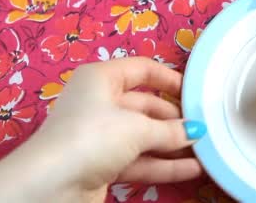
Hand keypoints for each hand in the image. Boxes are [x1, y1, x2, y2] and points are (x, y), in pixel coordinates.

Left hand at [0, 57, 205, 202]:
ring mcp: (100, 135)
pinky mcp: (102, 163)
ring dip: (172, 144)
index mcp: (101, 79)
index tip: (194, 93)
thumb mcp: (137, 128)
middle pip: (146, 105)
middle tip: (204, 127)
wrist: (50, 186)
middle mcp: (100, 102)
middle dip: (175, 119)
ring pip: (143, 136)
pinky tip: (191, 169)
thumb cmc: (93, 137)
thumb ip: (170, 130)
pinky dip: (162, 164)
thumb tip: (196, 131)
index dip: (169, 79)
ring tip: (205, 150)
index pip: (142, 69)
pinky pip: (138, 159)